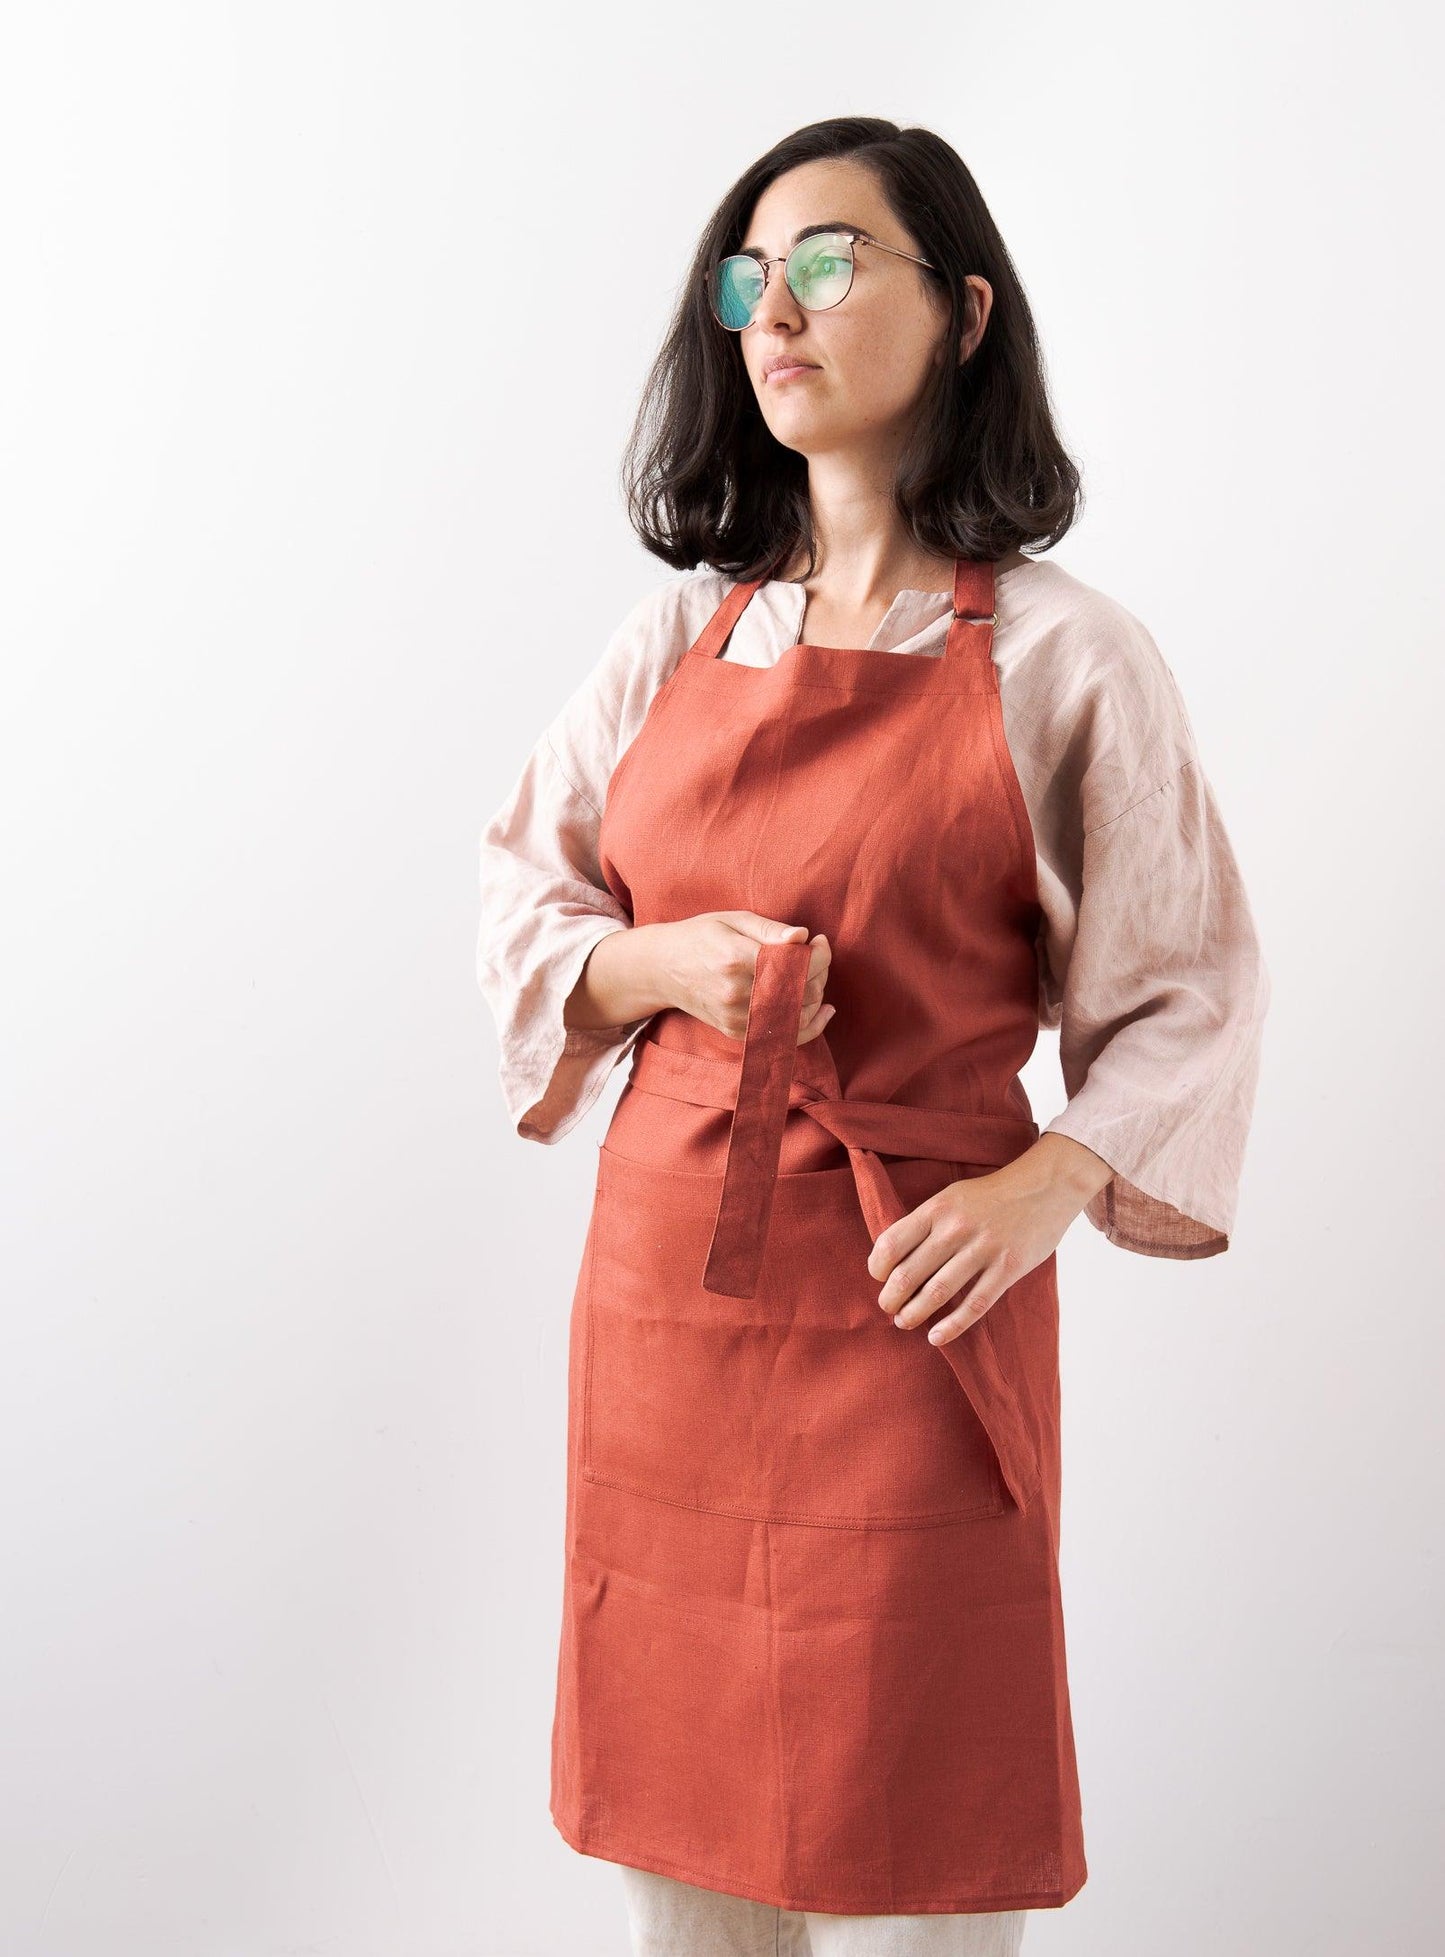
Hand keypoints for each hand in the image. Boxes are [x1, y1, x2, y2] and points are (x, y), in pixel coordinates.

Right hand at [656, 912, 833, 1044]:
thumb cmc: (700, 936)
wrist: (662, 968)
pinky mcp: (736, 1032)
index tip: (820, 941)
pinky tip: (823, 1010)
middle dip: (820, 972)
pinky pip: (783, 1036)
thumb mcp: (732, 920)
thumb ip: (769, 929)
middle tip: (816, 956)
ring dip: (816, 995)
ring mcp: (736, 1017)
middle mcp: (737, 993)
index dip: (819, 954)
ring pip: (797, 1015)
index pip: (795, 964)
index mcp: (737, 959)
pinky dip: (810, 1025)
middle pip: (800, 990)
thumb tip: (803, 936)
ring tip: (812, 976)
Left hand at [866, 1136, 1111, 1344]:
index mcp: (937, 1208)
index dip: (877, 1268)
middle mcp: (956, 1228)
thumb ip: (927, 1223)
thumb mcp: (953, 1196)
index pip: (892, 1243)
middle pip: (909, 1273)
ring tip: (904, 1322)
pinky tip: (936, 1337)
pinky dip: (951, 1326)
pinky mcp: (1008, 1267)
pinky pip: (974, 1304)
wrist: (1045, 1186)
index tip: (879, 1278)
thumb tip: (895, 1258)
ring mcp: (983, 1248)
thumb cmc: (992, 1196)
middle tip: (888, 1308)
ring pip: (937, 1292)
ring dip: (914, 1313)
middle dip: (891, 1298)